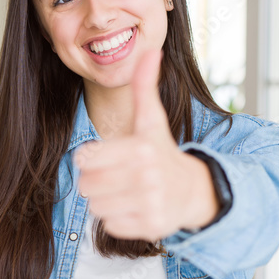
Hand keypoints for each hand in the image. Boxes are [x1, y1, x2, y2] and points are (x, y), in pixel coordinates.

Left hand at [74, 47, 218, 239]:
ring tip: (123, 192)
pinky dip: (117, 219)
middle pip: (87, 186)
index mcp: (141, 148)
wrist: (193, 189)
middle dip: (96, 182)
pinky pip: (110, 226)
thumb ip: (144, 86)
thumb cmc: (162, 152)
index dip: (92, 159)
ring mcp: (150, 203)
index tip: (108, 158)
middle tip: (114, 177)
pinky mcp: (151, 226)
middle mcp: (147, 177)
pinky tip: (133, 207)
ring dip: (104, 201)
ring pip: (96, 208)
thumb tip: (151, 51)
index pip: (85, 159)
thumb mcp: (152, 120)